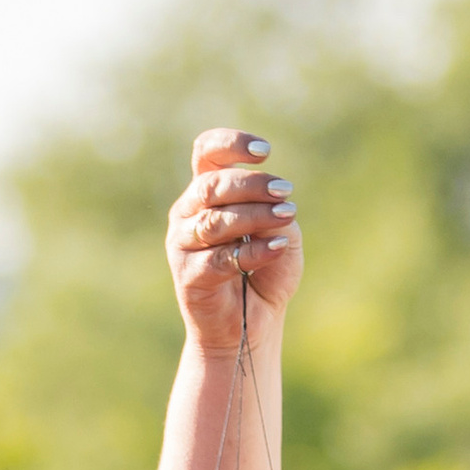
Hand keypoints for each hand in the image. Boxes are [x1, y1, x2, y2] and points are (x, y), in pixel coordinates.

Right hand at [166, 128, 300, 358]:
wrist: (248, 326)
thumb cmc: (264, 274)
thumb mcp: (279, 233)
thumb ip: (273, 212)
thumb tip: (268, 208)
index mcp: (206, 193)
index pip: (207, 152)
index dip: (231, 144)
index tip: (265, 152)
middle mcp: (188, 213)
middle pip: (213, 184)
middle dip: (252, 184)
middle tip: (285, 192)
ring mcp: (182, 244)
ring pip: (216, 220)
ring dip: (255, 215)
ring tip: (286, 216)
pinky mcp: (188, 276)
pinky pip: (221, 258)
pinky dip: (253, 251)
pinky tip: (276, 248)